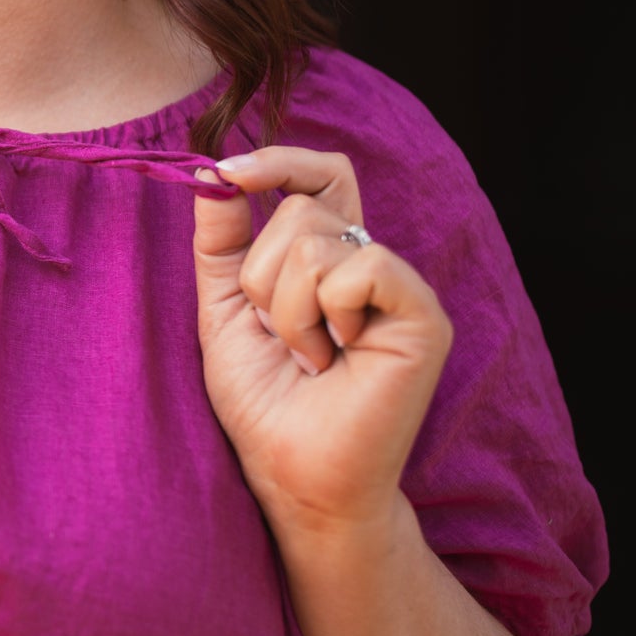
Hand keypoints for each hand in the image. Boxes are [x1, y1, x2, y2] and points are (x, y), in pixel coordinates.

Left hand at [191, 147, 453, 530]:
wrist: (293, 473)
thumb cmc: (265, 402)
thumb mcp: (225, 309)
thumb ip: (222, 241)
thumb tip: (213, 174)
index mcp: (329, 258)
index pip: (319, 176)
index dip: (276, 161)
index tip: (224, 173)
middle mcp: (370, 264)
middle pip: (301, 208)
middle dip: (261, 277)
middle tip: (280, 338)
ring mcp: (400, 287)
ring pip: (314, 240)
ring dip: (286, 309)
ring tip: (307, 358)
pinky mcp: (422, 314)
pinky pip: (358, 267)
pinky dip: (323, 316)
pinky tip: (334, 360)